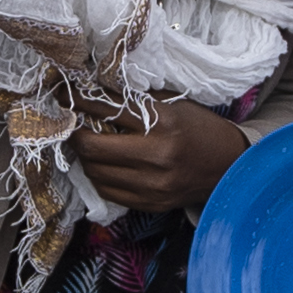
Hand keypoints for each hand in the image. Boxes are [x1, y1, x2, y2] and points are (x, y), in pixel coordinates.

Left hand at [75, 98, 245, 212]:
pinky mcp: (150, 203)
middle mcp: (157, 155)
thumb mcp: (174, 104)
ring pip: (95, 172)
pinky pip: (108, 191)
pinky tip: (103, 165)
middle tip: (72, 124)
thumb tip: (95, 89)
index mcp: (163, 122)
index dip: (80, 101)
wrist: (229, 166)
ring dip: (86, 156)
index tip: (64, 94)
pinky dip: (99, 176)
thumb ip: (137, 99)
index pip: (108, 109)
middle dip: (76, 133)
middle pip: (93, 146)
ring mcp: (153, 184)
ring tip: (88, 144)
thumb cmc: (199, 128)